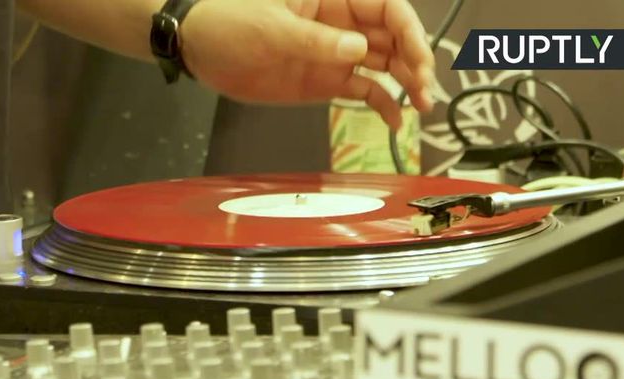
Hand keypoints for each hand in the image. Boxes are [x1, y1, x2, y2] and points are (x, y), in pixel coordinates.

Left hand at [180, 0, 434, 129]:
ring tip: (423, 106)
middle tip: (426, 90)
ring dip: (407, 82)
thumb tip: (358, 50)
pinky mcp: (325, 81)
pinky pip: (363, 90)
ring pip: (385, 64)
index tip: (418, 58)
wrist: (197, 47)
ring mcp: (336, 53)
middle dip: (416, 60)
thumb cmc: (228, 21)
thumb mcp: (271, 28)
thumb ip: (316, 41)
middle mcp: (343, 23)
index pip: (387, 7)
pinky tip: (396, 121)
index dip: (410, 30)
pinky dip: (382, 104)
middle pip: (394, 37)